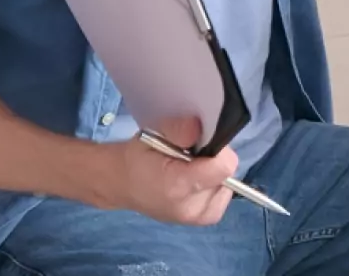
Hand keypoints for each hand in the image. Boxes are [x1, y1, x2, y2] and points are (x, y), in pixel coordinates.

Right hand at [108, 117, 236, 224]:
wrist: (122, 184)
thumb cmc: (139, 157)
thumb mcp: (154, 133)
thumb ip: (180, 130)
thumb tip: (200, 128)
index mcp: (177, 185)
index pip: (224, 167)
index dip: (218, 151)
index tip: (203, 145)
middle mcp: (189, 208)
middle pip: (226, 176)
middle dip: (214, 162)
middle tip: (192, 157)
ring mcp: (194, 219)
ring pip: (227, 187)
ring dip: (214, 175)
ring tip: (191, 170)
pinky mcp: (200, 221)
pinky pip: (221, 198)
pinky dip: (214, 187)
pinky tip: (197, 181)